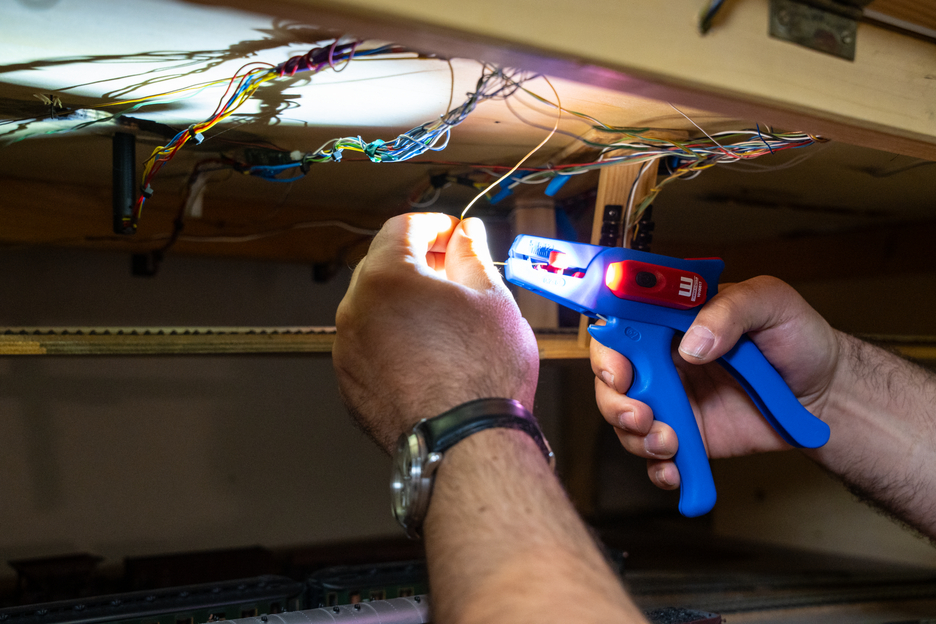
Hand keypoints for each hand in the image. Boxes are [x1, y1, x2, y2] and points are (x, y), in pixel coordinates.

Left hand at [333, 213, 539, 452]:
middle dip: (418, 261)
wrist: (466, 445)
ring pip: (374, 308)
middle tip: (456, 273)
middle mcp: (354, 310)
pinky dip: (393, 340)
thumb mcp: (492, 299)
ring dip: (404, 302)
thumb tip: (466, 234)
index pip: (402, 227)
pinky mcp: (349, 386)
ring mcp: (347, 351)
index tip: (456, 235)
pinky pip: (369, 346)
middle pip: (383, 265)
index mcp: (386, 278)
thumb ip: (472, 256)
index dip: (435, 225)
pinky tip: (428, 355)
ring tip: (446, 320)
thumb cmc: (483, 374)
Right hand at [591, 276, 840, 489]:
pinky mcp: (687, 435)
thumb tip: (693, 344)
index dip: (608, 351)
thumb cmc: (799, 338)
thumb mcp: (771, 302)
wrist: (827, 394)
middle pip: (611, 379)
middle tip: (642, 417)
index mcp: (673, 321)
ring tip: (671, 444)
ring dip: (636, 438)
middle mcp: (665, 360)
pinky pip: (657, 456)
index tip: (620, 374)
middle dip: (615, 403)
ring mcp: (674, 400)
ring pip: (625, 421)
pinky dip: (658, 468)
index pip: (622, 329)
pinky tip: (676, 470)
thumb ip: (730, 310)